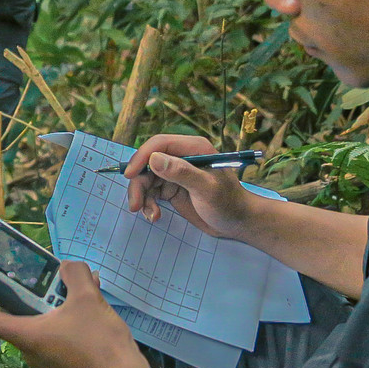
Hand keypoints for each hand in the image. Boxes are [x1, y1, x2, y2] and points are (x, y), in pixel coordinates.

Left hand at [0, 262, 149, 367]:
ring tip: (66, 277)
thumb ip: (74, 274)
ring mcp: (45, 355)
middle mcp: (28, 348)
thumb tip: (69, 267)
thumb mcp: (87, 298)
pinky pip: (53, 327)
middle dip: (14, 289)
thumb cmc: (99, 341)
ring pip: (36, 319)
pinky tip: (85, 294)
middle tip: (16, 267)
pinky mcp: (61, 358)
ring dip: (46, 297)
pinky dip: (61, 310)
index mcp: (25, 335)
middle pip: (10, 315)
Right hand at [124, 135, 254, 240]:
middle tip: (135, 206)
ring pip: (147, 179)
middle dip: (139, 184)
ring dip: (143, 196)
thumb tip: (154, 159)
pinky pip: (152, 192)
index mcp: (193, 148)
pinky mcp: (172, 187)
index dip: (142, 157)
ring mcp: (176, 172)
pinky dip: (148, 203)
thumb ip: (182, 173)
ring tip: (150, 215)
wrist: (238, 223)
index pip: (160, 144)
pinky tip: (155, 216)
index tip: (130, 175)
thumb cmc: (228, 204)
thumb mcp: (207, 189)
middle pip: (148, 163)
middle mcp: (182, 157)